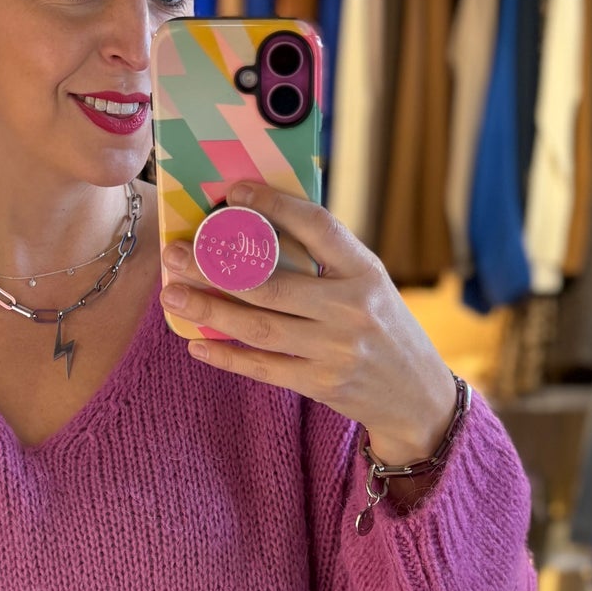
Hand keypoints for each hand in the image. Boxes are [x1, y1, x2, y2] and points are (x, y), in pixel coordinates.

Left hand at [160, 182, 457, 463]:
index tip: (232, 192)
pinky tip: (197, 342)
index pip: (317, 227)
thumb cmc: (385, 331)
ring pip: (259, 326)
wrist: (419, 398)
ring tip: (172, 295)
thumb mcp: (371, 286)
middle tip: (175, 254)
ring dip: (209, 309)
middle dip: (214, 267)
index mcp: (367, 272)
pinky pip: (263, 367)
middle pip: (271, 283)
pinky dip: (227, 355)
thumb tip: (258, 230)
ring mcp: (337, 350)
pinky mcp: (322, 384)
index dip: (273, 205)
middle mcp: (353, 309)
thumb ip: (328, 262)